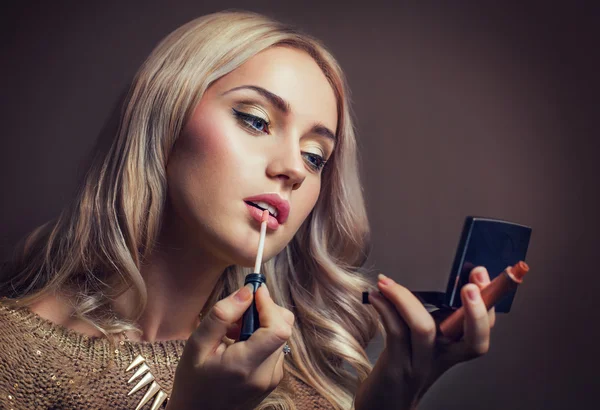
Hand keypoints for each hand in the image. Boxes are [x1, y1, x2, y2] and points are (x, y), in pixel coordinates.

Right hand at [166, 284, 294, 409]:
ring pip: (281, 336)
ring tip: (233, 332)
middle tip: (238, 313)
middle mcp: (266, 374)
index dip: (269, 304)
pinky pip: (276, 347)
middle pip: (283, 329)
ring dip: (262, 324)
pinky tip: (239, 344)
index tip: (254, 291)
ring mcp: (273, 379)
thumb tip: (247, 291)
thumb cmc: (192, 383)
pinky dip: (262, 338)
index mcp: (246, 366)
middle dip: (265, 311)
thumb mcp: (196, 345)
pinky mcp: (273, 379)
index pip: (278, 329)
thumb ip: (222, 316)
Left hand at [355, 267, 494, 409]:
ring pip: (425, 330)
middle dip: (476, 310)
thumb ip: (436, 318)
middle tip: (468, 284)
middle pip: (473, 341)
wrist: (382, 405)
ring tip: (387, 282)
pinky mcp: (396, 368)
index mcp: (453, 351)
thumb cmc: (402, 366)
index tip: (479, 274)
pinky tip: (376, 296)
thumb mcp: (425, 343)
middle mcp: (442, 360)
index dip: (487, 304)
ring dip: (407, 300)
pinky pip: (395, 332)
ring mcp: (420, 365)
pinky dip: (385, 309)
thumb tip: (440, 282)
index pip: (482, 331)